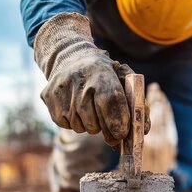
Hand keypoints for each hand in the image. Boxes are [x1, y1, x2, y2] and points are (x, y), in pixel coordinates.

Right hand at [34, 13, 149, 145]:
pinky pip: (67, 125)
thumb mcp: (123, 78)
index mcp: (100, 72)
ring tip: (89, 105)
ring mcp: (61, 91)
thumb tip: (143, 131)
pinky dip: (75, 121)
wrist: (69, 57)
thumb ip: (137, 103)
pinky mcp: (48, 99)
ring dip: (90, 123)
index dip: (118, 123)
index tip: (122, 133)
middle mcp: (78, 81)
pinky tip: (76, 105)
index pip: (111, 103)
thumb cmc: (104, 73)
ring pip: (82, 127)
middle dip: (105, 127)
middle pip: (95, 123)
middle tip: (107, 118)